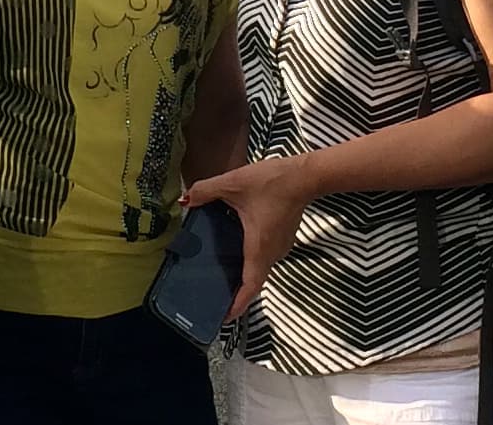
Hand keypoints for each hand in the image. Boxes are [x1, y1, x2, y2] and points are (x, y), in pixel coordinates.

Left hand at [182, 156, 311, 321]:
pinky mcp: (284, 237)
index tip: (226, 317)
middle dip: (237, 292)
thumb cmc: (271, 183)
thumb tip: (187, 199)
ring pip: (260, 267)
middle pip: (254, 280)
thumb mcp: (234, 182)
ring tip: (222, 274)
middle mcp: (272, 252)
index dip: (238, 304)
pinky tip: (236, 248)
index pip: (250, 285)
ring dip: (244, 274)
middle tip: (216, 295)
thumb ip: (207, 191)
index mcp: (258, 247)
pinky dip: (251, 260)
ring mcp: (281, 246)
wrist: (305, 175)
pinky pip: (265, 255)